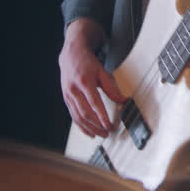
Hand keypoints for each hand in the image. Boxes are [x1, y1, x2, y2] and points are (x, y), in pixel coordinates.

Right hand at [59, 19, 124, 137]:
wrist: (71, 55)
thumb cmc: (88, 63)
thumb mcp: (102, 72)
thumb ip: (112, 88)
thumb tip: (124, 101)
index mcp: (84, 81)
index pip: (94, 103)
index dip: (101, 116)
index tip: (109, 125)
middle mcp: (74, 90)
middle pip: (85, 113)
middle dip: (96, 125)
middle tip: (107, 132)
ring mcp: (68, 96)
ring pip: (78, 117)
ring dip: (89, 129)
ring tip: (100, 135)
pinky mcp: (66, 99)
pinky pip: (73, 116)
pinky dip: (81, 126)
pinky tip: (89, 132)